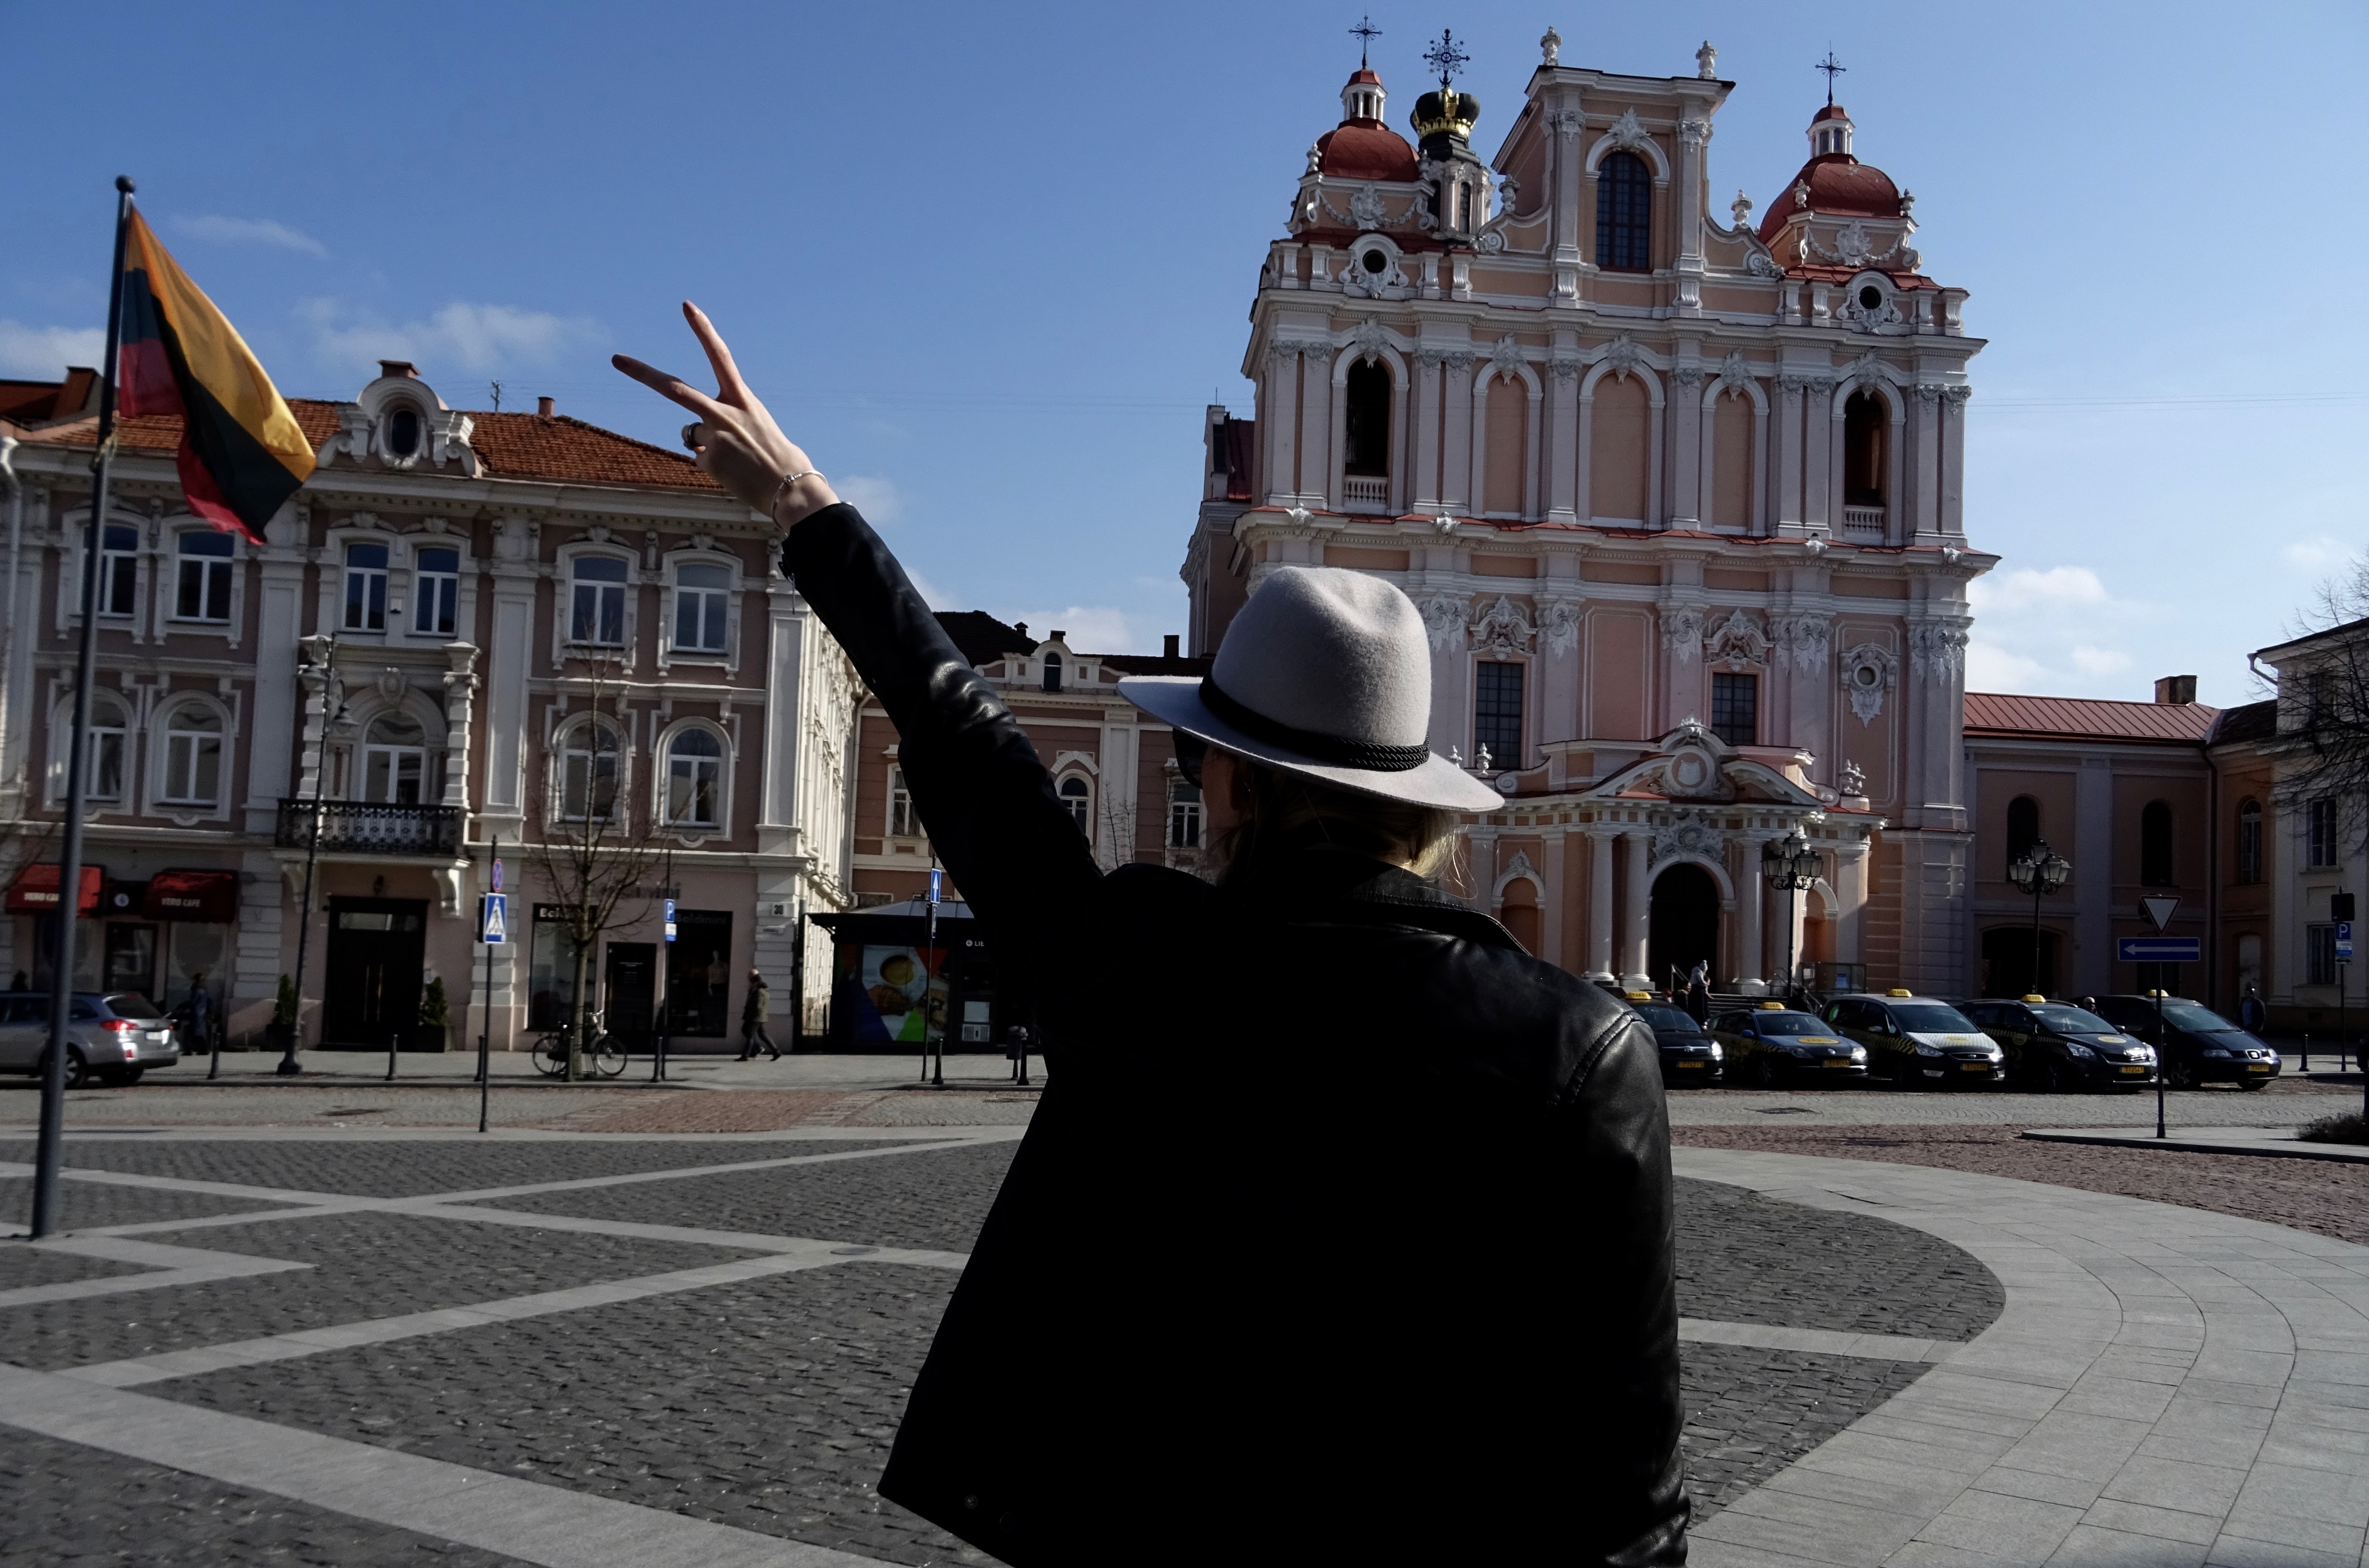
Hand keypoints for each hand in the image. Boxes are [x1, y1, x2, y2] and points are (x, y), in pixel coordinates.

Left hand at [612, 303, 839, 528]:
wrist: (792, 489)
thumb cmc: (778, 458)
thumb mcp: (755, 427)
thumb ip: (725, 423)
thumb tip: (695, 441)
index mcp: (742, 399)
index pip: (720, 356)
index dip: (703, 330)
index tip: (687, 306)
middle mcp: (725, 412)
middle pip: (675, 389)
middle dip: (642, 374)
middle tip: (616, 359)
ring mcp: (713, 437)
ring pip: (692, 433)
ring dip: (707, 444)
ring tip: (737, 460)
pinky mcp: (708, 460)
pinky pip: (701, 459)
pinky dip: (715, 466)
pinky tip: (735, 473)